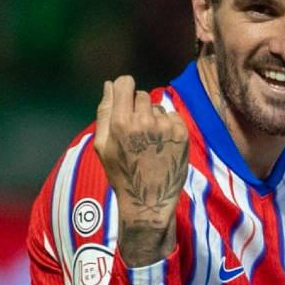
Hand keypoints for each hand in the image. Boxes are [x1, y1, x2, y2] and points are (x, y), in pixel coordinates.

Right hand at [94, 76, 188, 265]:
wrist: (149, 200)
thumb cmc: (121, 173)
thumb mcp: (103, 146)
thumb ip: (104, 112)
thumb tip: (108, 85)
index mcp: (121, 122)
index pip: (125, 84)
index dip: (124, 88)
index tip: (125, 97)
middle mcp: (144, 120)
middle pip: (142, 95)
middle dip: (138, 107)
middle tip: (136, 131)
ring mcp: (165, 126)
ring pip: (158, 107)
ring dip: (154, 118)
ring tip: (150, 142)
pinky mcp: (181, 133)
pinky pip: (172, 116)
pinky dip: (168, 125)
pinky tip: (162, 144)